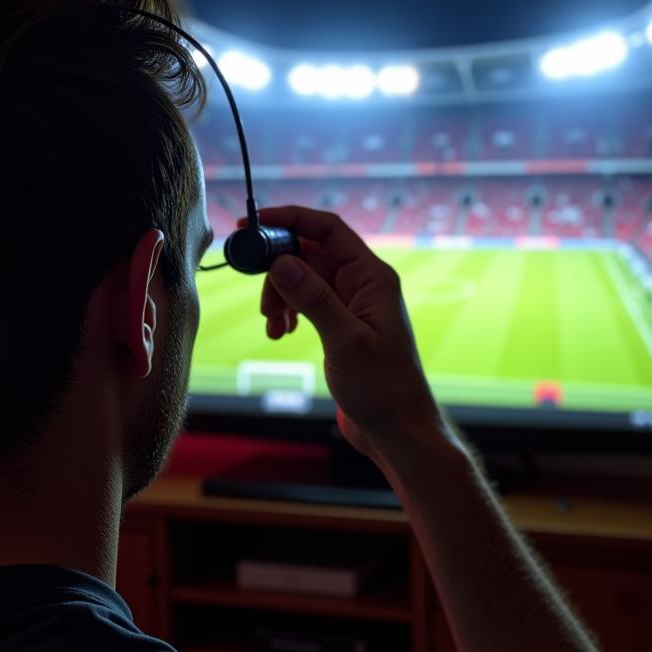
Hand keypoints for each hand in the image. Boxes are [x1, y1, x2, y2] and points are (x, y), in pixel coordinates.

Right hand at [242, 206, 444, 465]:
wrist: (398, 432)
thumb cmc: (383, 390)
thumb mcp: (345, 341)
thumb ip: (313, 298)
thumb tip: (281, 260)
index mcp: (372, 278)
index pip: (328, 230)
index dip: (291, 219)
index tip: (253, 222)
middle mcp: (362, 285)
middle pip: (310, 253)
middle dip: (279, 268)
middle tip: (261, 298)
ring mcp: (350, 305)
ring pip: (304, 278)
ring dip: (280, 295)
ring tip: (273, 325)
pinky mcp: (340, 326)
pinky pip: (306, 303)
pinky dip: (288, 312)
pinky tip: (280, 333)